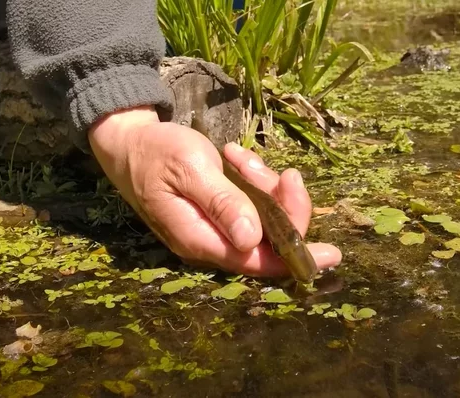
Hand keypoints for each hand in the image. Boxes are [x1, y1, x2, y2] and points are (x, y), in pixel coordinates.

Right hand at [87, 105, 341, 277]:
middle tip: (286, 174)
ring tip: (240, 156)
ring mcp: (214, 229)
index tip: (332, 254)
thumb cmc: (155, 151)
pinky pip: (250, 206)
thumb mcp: (191, 169)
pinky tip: (235, 157)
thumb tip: (252, 239)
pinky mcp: (217, 213)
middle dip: (283, 206)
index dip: (296, 259)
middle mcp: (210, 243)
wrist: (127, 140)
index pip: (258, 261)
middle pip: (268, 241)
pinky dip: (252, 181)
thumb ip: (222, 202)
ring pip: (263, 219)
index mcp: (200, 240)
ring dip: (264, 186)